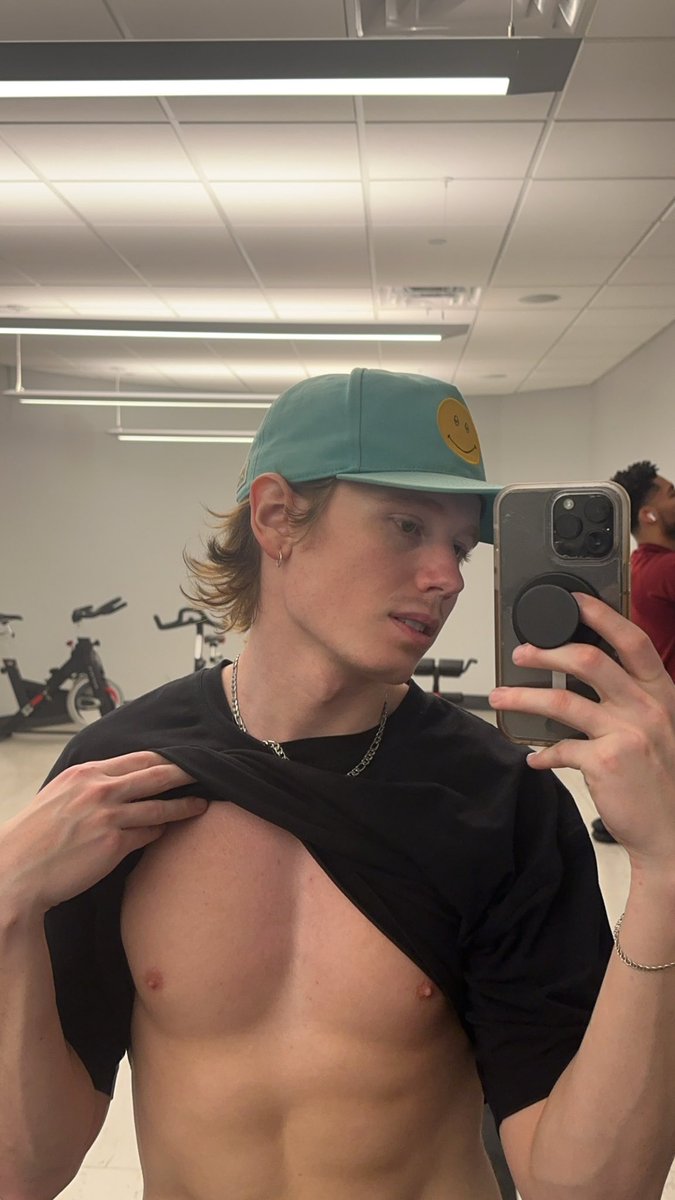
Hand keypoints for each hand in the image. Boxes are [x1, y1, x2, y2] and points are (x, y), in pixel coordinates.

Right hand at [0, 751, 208, 912]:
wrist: (16, 871)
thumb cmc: (34, 836)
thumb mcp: (58, 795)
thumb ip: (87, 784)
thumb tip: (115, 781)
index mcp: (85, 773)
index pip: (138, 758)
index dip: (165, 758)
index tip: (183, 759)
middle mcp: (99, 790)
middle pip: (156, 775)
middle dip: (185, 772)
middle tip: (207, 771)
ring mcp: (108, 816)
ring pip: (158, 806)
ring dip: (184, 805)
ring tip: (202, 803)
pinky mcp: (113, 844)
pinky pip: (148, 834)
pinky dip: (161, 831)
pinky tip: (169, 831)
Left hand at [489, 593, 674, 873]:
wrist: (673, 832)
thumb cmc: (663, 780)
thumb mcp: (660, 728)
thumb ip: (631, 700)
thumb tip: (586, 677)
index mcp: (661, 693)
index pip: (632, 641)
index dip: (601, 615)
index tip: (573, 602)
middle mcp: (647, 708)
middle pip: (588, 661)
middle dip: (546, 653)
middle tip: (520, 655)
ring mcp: (627, 733)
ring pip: (562, 702)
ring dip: (524, 698)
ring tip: (502, 698)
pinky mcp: (606, 762)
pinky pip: (560, 748)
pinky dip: (542, 753)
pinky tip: (533, 758)